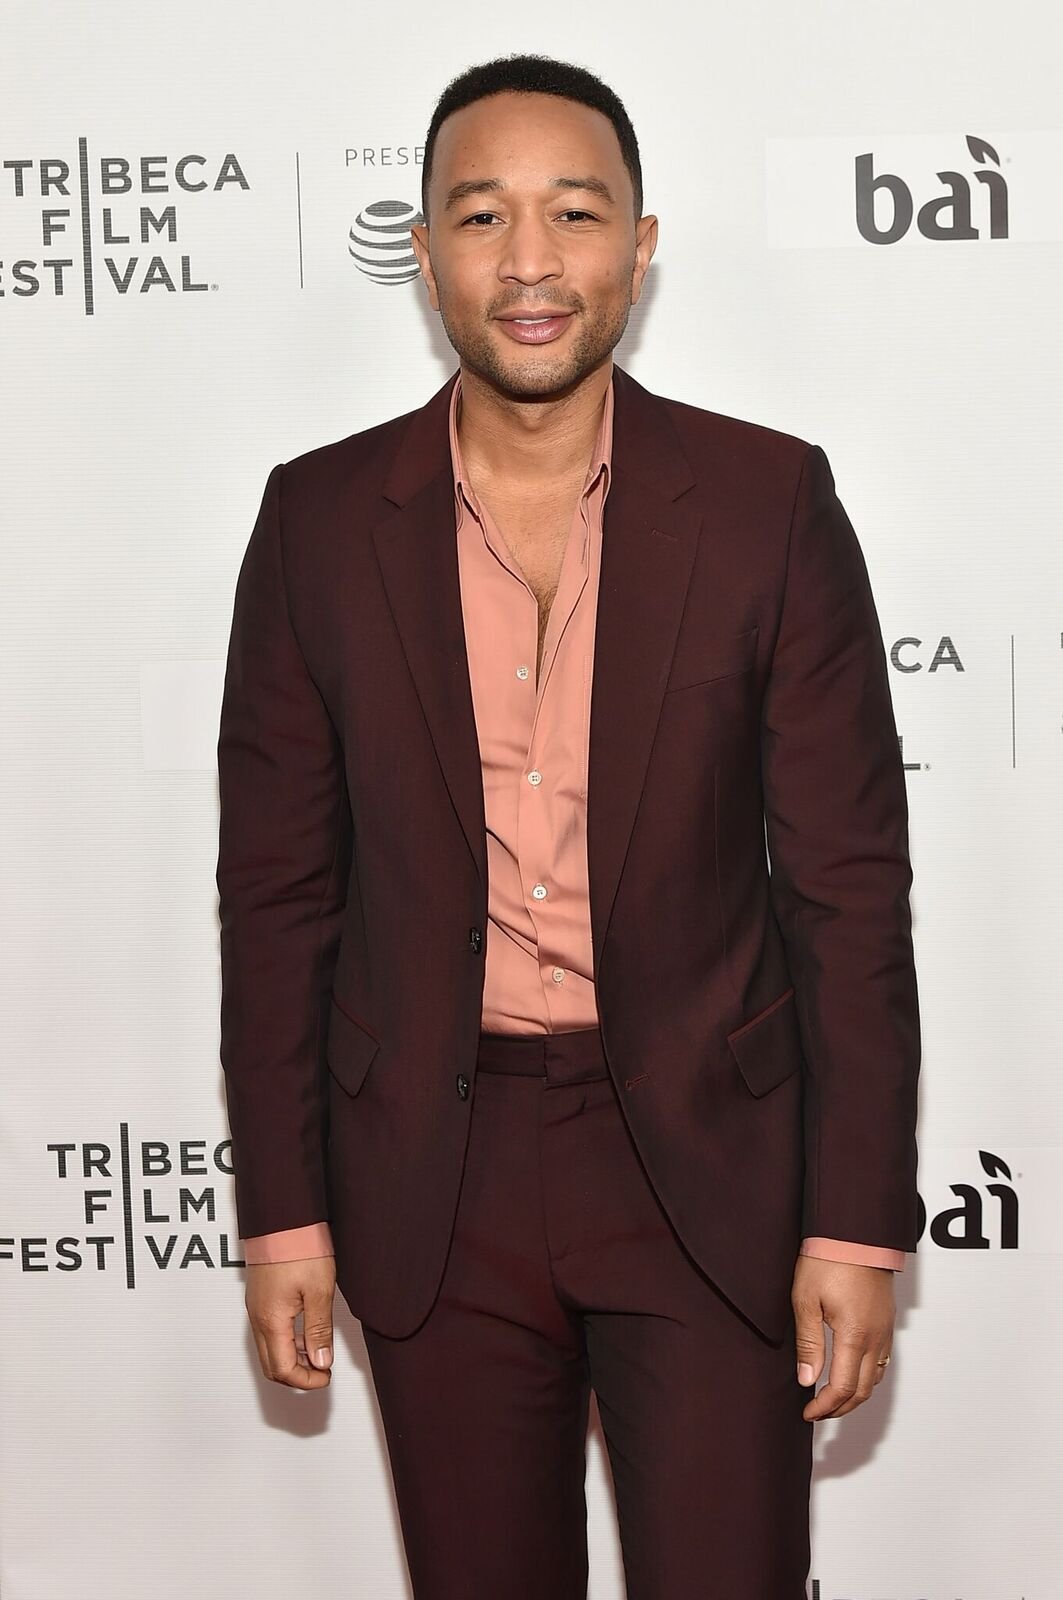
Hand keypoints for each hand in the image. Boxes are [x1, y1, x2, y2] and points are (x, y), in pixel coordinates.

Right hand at [245, 1256, 336, 1388]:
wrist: (282, 1217)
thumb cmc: (300, 1246)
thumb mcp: (319, 1290)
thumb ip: (319, 1330)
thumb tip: (320, 1362)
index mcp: (271, 1321)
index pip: (282, 1370)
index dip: (306, 1381)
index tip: (326, 1376)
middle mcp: (258, 1318)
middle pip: (271, 1366)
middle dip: (297, 1376)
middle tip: (322, 1371)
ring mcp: (256, 1308)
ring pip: (268, 1349)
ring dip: (292, 1358)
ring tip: (318, 1350)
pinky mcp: (259, 1298)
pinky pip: (268, 1332)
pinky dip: (287, 1341)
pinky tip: (307, 1331)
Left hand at [791, 1254, 894, 1420]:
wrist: (854, 1232)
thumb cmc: (827, 1260)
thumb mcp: (806, 1301)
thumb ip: (808, 1344)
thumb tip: (807, 1380)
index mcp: (855, 1335)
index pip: (843, 1388)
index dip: (825, 1407)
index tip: (808, 1413)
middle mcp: (876, 1337)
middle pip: (863, 1390)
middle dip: (840, 1408)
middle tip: (818, 1412)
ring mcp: (885, 1330)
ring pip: (876, 1378)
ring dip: (855, 1395)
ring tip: (831, 1398)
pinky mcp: (887, 1321)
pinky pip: (881, 1361)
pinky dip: (866, 1377)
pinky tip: (850, 1372)